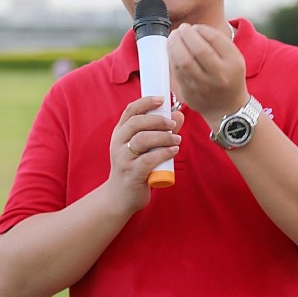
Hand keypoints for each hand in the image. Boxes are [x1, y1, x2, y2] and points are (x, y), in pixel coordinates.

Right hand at [106, 96, 183, 215]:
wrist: (120, 196)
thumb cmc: (135, 167)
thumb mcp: (144, 148)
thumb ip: (160, 131)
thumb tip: (178, 115)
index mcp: (120, 133)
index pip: (130, 111)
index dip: (146, 102)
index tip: (162, 100)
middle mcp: (118, 144)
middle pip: (136, 123)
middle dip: (158, 120)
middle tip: (173, 125)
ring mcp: (123, 159)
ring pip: (142, 140)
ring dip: (163, 137)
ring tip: (177, 140)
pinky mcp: (131, 174)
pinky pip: (148, 160)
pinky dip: (163, 153)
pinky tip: (173, 151)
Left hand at [167, 23, 248, 128]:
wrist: (227, 109)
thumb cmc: (229, 77)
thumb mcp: (234, 58)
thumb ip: (217, 43)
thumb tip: (192, 29)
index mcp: (233, 63)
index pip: (215, 38)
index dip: (200, 29)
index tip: (194, 27)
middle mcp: (220, 75)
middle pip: (198, 49)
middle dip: (186, 35)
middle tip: (181, 29)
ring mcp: (203, 86)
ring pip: (183, 61)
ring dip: (174, 44)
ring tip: (174, 36)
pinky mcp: (190, 93)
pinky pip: (176, 71)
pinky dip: (171, 57)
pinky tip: (171, 49)